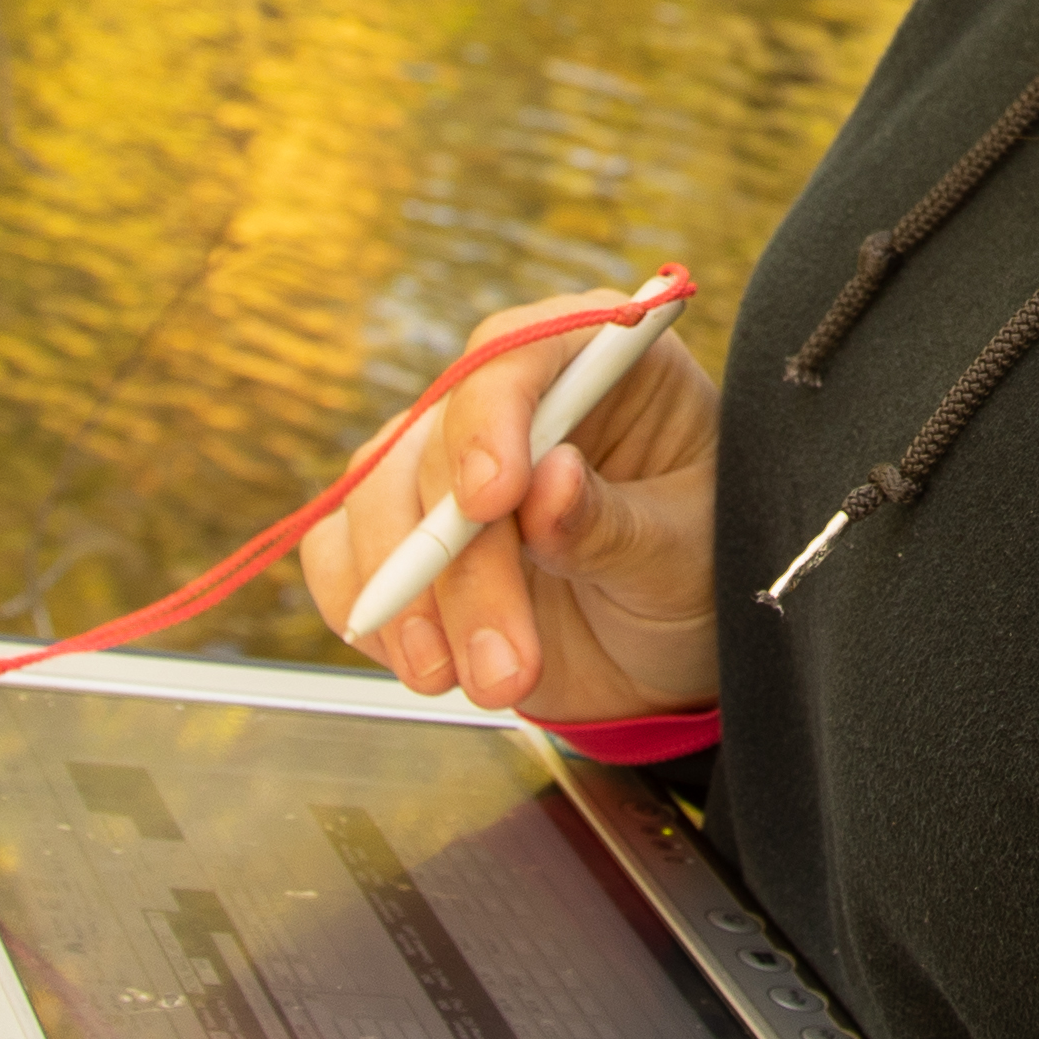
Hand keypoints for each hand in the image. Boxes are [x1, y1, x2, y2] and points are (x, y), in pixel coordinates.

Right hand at [296, 288, 722, 728]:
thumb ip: (614, 523)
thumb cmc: (700, 577)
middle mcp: (510, 399)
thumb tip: (548, 485)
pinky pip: (339, 552)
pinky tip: (428, 667)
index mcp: (595, 362)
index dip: (490, 419)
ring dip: (415, 607)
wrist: (668, 660)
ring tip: (491, 684)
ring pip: (379, 503)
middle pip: (437, 446)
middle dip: (461, 566)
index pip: (516, 354)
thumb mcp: (686, 555)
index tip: (491, 500)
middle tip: (510, 666)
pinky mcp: (401, 531)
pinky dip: (370, 614)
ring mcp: (444, 463)